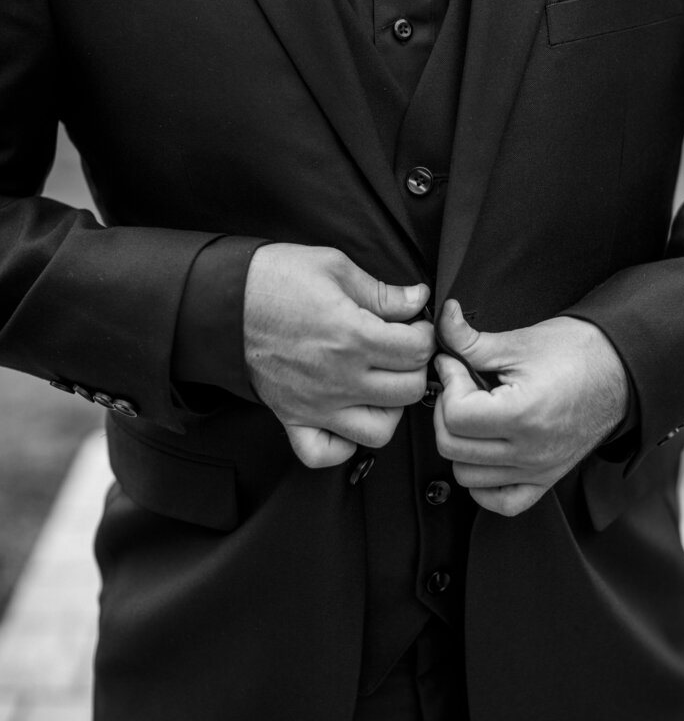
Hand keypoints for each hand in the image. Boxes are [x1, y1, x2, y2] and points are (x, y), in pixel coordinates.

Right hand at [244, 244, 433, 468]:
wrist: (220, 301)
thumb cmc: (273, 279)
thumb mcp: (333, 267)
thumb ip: (382, 291)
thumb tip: (418, 299)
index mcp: (352, 336)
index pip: (417, 351)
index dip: (424, 335)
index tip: (414, 325)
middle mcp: (339, 378)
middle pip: (408, 391)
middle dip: (414, 368)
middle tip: (401, 350)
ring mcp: (316, 405)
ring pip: (379, 431)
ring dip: (389, 409)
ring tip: (380, 384)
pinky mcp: (292, 419)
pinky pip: (325, 454)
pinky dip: (342, 444)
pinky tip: (347, 416)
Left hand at [433, 301, 628, 516]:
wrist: (620, 370)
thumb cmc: (577, 352)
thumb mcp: (518, 341)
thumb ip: (470, 339)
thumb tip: (442, 319)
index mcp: (524, 415)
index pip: (455, 416)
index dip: (448, 383)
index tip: (455, 363)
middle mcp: (531, 452)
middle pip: (452, 447)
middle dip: (446, 410)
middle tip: (461, 384)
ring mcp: (538, 471)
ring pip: (466, 476)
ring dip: (460, 443)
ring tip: (475, 413)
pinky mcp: (545, 480)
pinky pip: (499, 501)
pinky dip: (482, 482)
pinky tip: (484, 451)